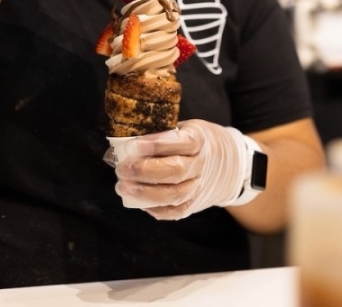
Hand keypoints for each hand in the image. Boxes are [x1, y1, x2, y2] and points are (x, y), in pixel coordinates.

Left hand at [111, 119, 251, 219]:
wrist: (228, 164)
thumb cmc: (191, 141)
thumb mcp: (180, 129)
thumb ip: (152, 138)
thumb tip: (113, 151)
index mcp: (199, 139)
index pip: (182, 143)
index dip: (158, 144)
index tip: (135, 145)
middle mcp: (202, 164)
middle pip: (177, 171)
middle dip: (146, 171)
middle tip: (122, 169)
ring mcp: (199, 186)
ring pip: (175, 195)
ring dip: (146, 193)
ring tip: (122, 186)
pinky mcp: (194, 204)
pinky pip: (175, 211)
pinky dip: (154, 209)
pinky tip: (136, 201)